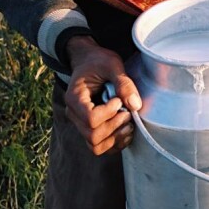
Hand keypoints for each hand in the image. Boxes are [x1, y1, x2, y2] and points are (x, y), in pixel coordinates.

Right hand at [63, 35, 141, 154]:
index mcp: (74, 97)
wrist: (89, 62)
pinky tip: (126, 131)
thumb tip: (135, 105)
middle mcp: (73, 114)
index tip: (118, 100)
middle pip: (92, 135)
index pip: (90, 118)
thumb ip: (123, 83)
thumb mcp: (112, 64)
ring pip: (95, 146)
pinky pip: (100, 147)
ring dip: (116, 138)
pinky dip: (115, 144)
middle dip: (115, 127)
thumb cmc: (99, 61)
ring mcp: (80, 124)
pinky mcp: (90, 129)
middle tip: (127, 112)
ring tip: (129, 124)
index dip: (109, 113)